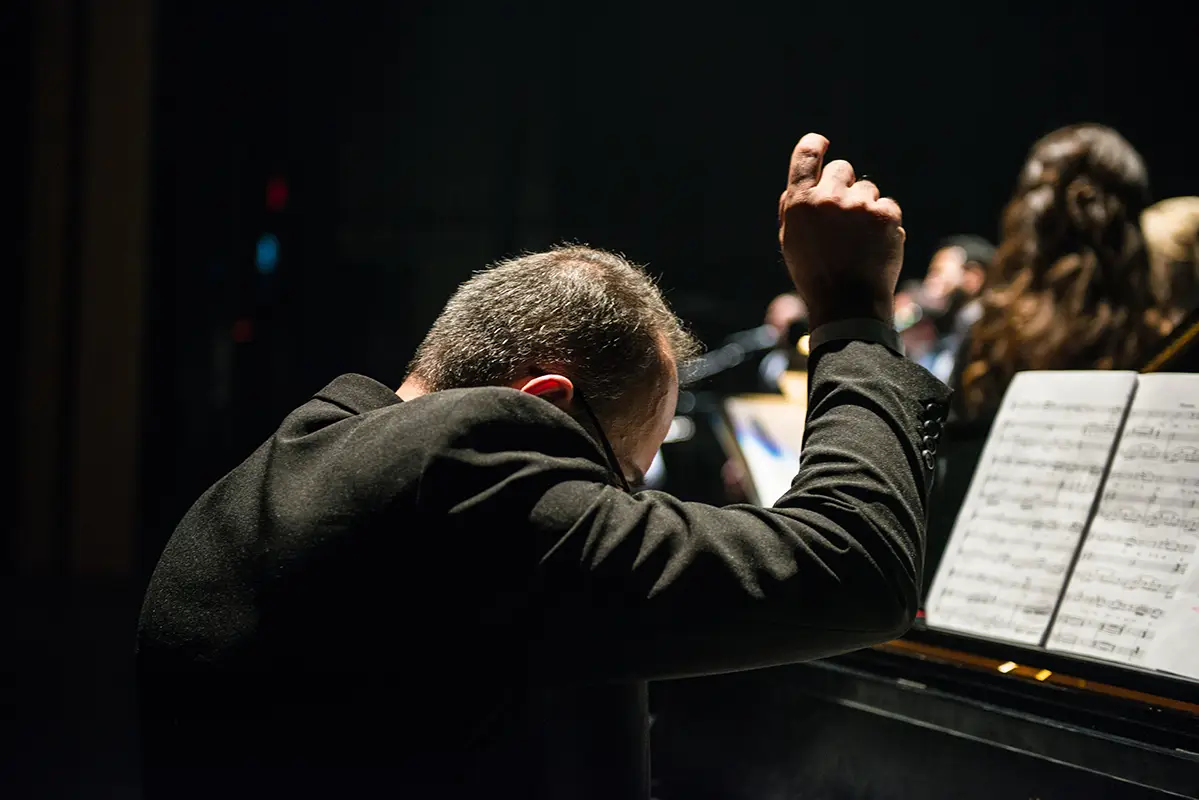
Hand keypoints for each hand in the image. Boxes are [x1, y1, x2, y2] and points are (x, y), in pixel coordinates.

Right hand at [778, 133, 903, 329]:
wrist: (847, 304)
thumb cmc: (815, 275)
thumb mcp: (791, 242)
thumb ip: (795, 209)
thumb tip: (805, 182)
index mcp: (799, 204)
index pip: (805, 158)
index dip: (813, 145)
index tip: (821, 142)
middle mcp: (827, 199)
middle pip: (842, 169)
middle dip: (843, 185)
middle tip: (844, 215)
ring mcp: (858, 205)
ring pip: (867, 189)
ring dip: (865, 207)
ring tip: (859, 240)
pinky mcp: (885, 214)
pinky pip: (887, 206)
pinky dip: (884, 222)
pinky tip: (875, 245)